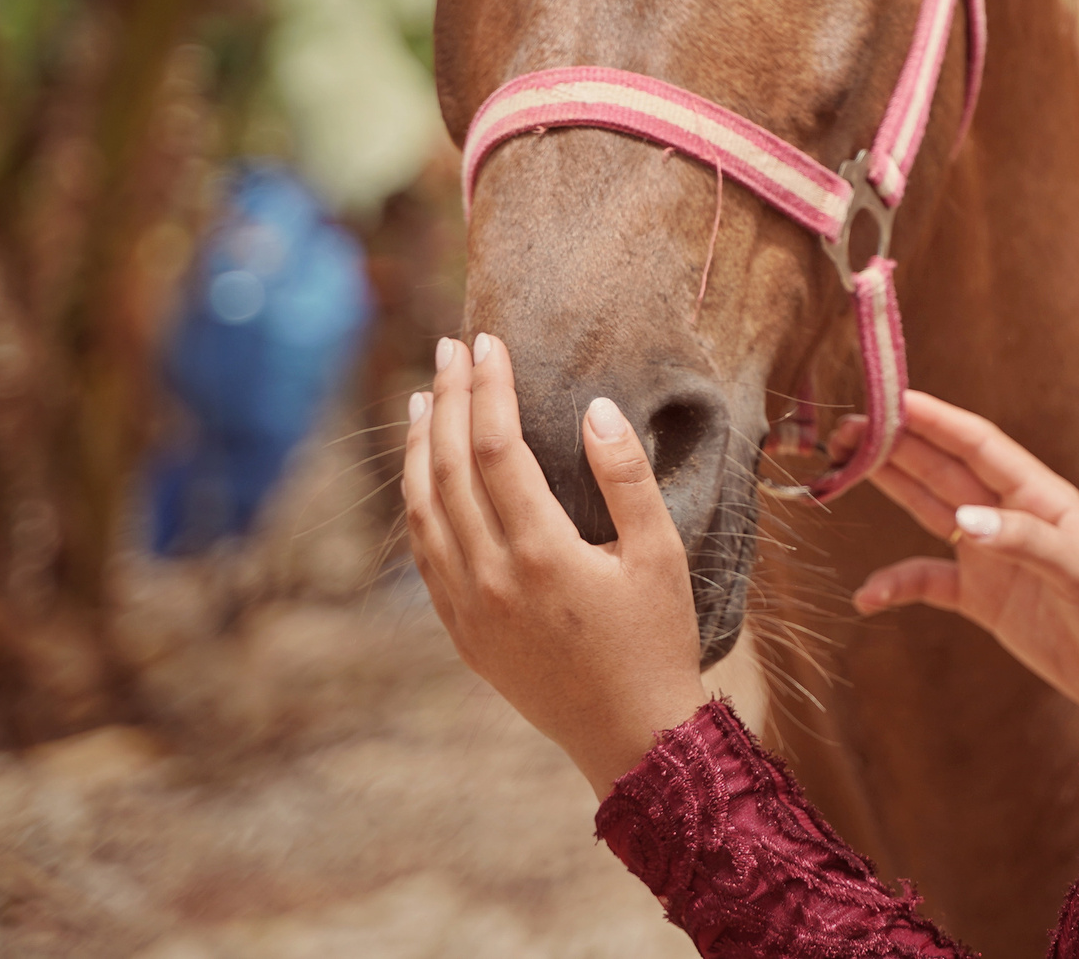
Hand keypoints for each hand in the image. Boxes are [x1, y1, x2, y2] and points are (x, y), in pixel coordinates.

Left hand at [404, 334, 708, 799]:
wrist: (630, 736)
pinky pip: (424, 553)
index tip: (488, 342)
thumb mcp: (661, 554)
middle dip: (447, 399)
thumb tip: (595, 409)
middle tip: (451, 348)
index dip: (487, 388)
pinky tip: (424, 473)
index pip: (495, 447)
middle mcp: (490, 578)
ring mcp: (467, 608)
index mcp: (542, 554)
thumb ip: (626, 478)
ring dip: (419, 446)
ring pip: (423, 510)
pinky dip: (417, 501)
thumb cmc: (658, 641)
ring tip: (422, 396)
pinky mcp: (461, 632)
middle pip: (448, 468)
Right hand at [847, 391, 1078, 710]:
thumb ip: (1025, 542)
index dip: (933, 419)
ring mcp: (994, 555)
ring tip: (840, 470)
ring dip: (889, 488)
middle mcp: (1010, 516)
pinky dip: (896, 584)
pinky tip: (867, 596)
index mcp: (1039, 495)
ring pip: (930, 509)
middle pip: (943, 469)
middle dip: (895, 446)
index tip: (888, 398)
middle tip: (844, 430)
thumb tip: (963, 523)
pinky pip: (929, 581)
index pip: (977, 444)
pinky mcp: (984, 599)